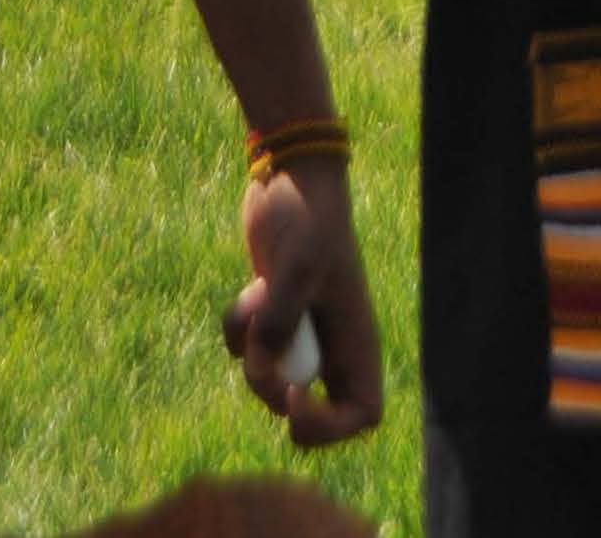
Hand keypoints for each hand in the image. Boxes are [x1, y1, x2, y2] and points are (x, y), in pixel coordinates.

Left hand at [225, 156, 380, 446]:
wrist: (288, 175)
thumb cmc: (308, 217)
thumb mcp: (296, 267)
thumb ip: (278, 324)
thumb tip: (259, 371)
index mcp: (357, 336)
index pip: (362, 412)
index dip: (329, 425)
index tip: (295, 398)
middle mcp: (332, 342)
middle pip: (309, 409)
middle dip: (274, 392)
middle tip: (258, 359)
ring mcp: (301, 330)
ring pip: (269, 379)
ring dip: (251, 350)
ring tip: (258, 296)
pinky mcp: (273, 316)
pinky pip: (246, 351)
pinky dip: (238, 329)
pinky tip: (249, 288)